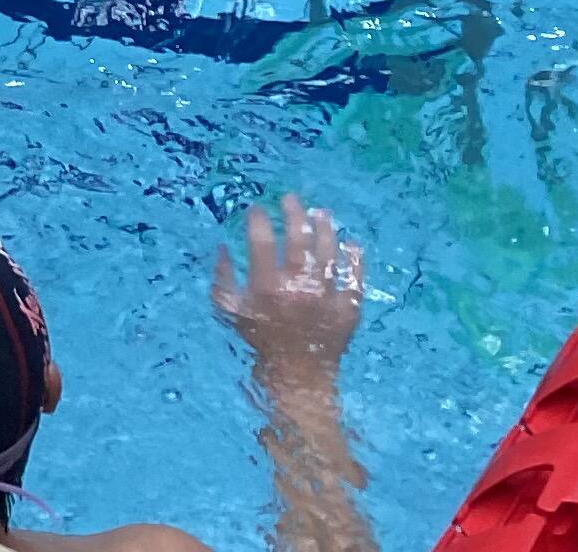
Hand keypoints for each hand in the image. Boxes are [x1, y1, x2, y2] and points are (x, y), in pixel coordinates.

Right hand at [213, 192, 363, 378]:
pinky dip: (354, 257)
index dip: (258, 219)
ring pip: (329, 251)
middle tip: (291, 199)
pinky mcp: (348, 308)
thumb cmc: (260, 341)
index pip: (262, 240)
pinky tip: (350, 243)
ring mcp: (326, 297)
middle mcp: (298, 288)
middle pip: (299, 238)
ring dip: (325, 228)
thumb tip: (223, 247)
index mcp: (267, 287)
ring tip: (321, 213)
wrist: (298, 378)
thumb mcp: (228, 311)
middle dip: (294, 213)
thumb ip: (221, 278)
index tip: (256, 209)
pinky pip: (355, 276)